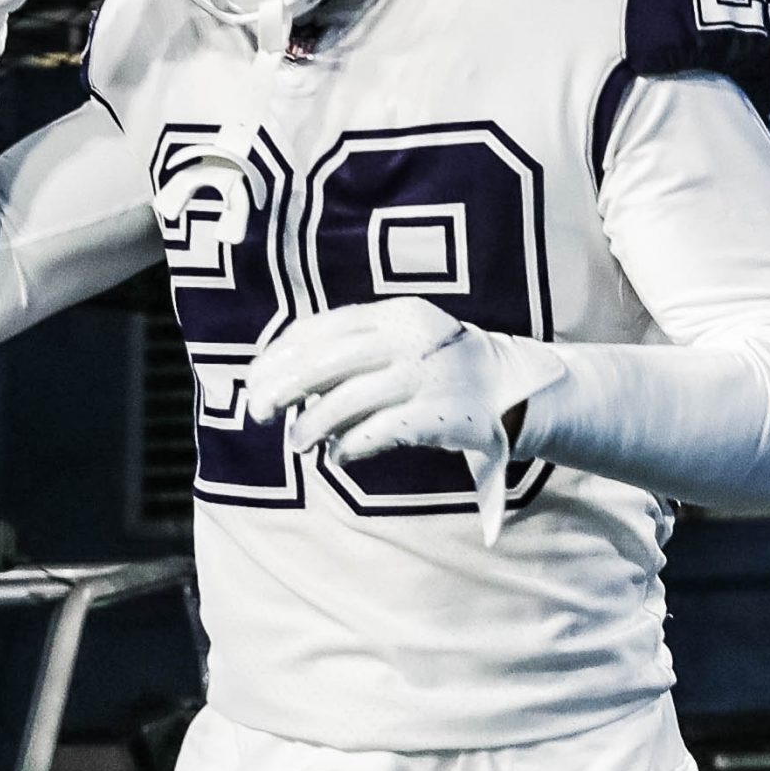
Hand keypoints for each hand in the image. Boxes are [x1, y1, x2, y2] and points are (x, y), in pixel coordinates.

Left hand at [246, 298, 559, 545]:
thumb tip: (285, 373)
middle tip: (259, 410)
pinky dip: (348, 446)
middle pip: (324, 360)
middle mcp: (408, 339)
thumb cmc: (441, 366)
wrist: (513, 387)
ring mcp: (424, 377)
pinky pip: (377, 432)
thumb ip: (354, 347)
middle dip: (282, 387)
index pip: (320, 328)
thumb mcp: (403, 338)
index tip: (256, 378)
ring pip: (345, 400)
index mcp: (394, 314)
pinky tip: (337, 456)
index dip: (279, 354)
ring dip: (311, 424)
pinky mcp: (437, 416)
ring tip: (297, 442)